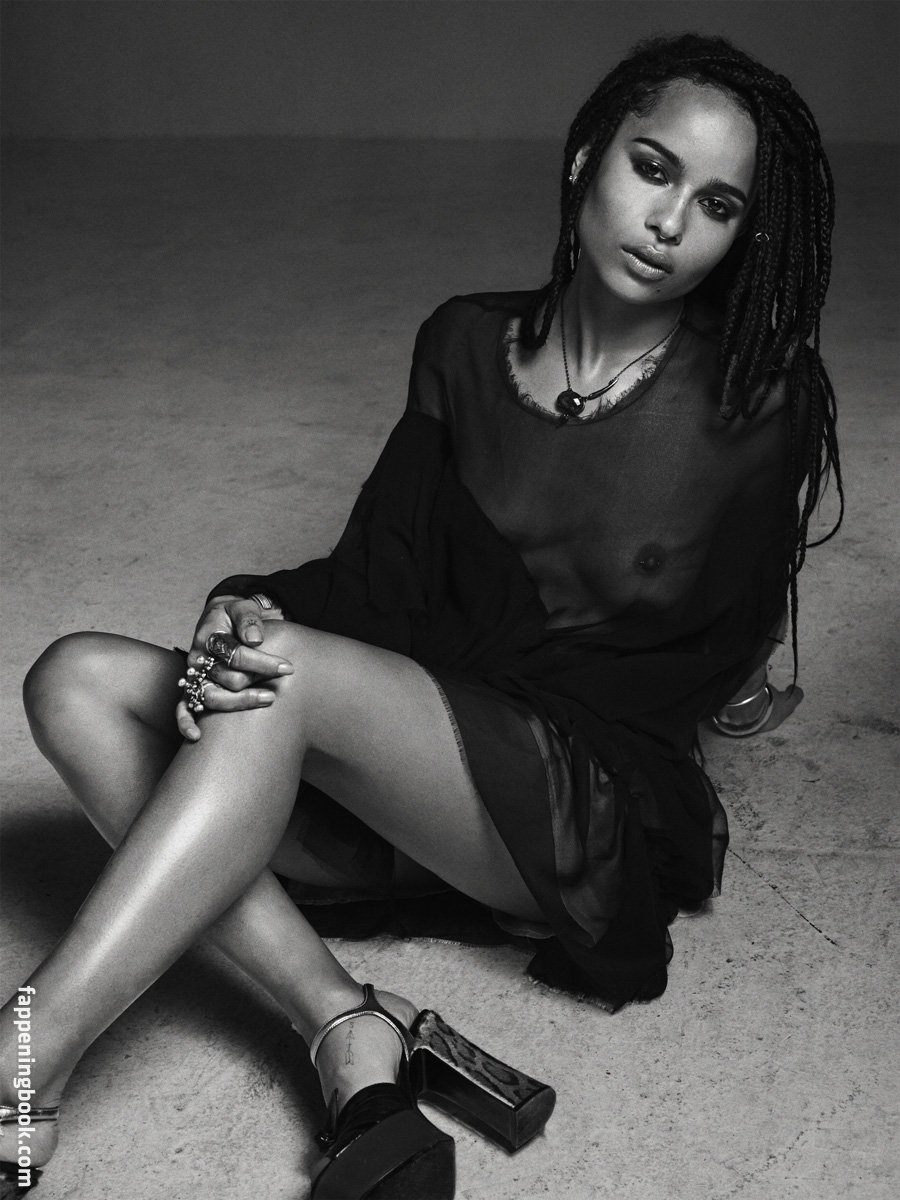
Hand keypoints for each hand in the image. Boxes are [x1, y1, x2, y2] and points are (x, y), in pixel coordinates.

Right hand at [176, 595, 292, 740]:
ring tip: (268, 698)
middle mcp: (198, 658)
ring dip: (241, 702)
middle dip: (258, 680)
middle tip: (282, 677)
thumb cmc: (234, 616)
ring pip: (212, 697)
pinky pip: (182, 708)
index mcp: (209, 637)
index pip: (236, 654)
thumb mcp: (242, 607)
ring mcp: (194, 676)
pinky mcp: (192, 689)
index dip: (263, 662)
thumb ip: (249, 619)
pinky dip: (186, 723)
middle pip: (229, 679)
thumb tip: (255, 640)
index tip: (287, 668)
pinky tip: (197, 736)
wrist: (221, 619)